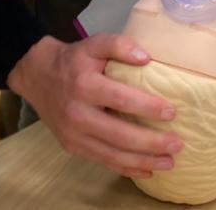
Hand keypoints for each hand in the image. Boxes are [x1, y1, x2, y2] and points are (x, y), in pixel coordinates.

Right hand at [8, 35, 182, 178]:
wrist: (37, 76)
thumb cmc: (74, 60)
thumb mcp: (93, 43)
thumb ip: (119, 45)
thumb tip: (146, 58)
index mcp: (84, 84)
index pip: (121, 99)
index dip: (148, 107)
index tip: (172, 112)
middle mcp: (77, 113)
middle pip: (119, 134)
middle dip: (151, 143)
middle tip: (178, 144)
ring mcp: (73, 134)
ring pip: (112, 154)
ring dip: (143, 162)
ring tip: (169, 163)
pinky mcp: (72, 146)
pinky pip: (102, 161)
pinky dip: (126, 169)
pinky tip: (146, 171)